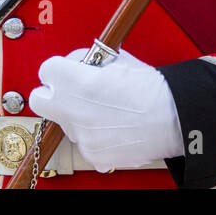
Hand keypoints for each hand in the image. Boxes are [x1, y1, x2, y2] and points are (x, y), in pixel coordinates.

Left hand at [29, 48, 182, 172]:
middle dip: (52, 95)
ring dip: (78, 117)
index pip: (46, 70)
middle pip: (40, 100)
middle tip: (70, 93)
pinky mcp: (93, 155)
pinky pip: (83, 143)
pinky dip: (94, 137)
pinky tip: (112, 128)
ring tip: (106, 111)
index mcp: (79, 81)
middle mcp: (75, 110)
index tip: (65, 72)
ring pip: (65, 122)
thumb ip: (89, 61)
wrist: (175, 118)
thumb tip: (77, 64)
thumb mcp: (118, 60)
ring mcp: (82, 135)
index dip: (58, 70)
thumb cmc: (151, 88)